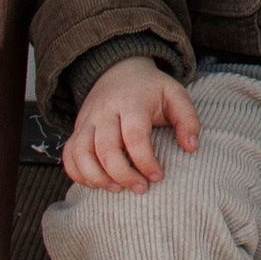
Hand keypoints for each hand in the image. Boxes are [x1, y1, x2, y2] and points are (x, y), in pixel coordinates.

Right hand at [61, 59, 199, 191]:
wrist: (118, 70)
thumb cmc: (150, 89)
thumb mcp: (175, 95)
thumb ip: (188, 120)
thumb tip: (191, 148)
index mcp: (131, 103)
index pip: (134, 137)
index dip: (145, 161)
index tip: (157, 176)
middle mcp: (105, 112)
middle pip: (105, 149)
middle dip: (122, 174)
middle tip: (140, 188)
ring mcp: (87, 121)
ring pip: (81, 153)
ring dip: (96, 177)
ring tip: (117, 189)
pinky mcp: (77, 129)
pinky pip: (69, 154)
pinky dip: (77, 173)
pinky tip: (96, 183)